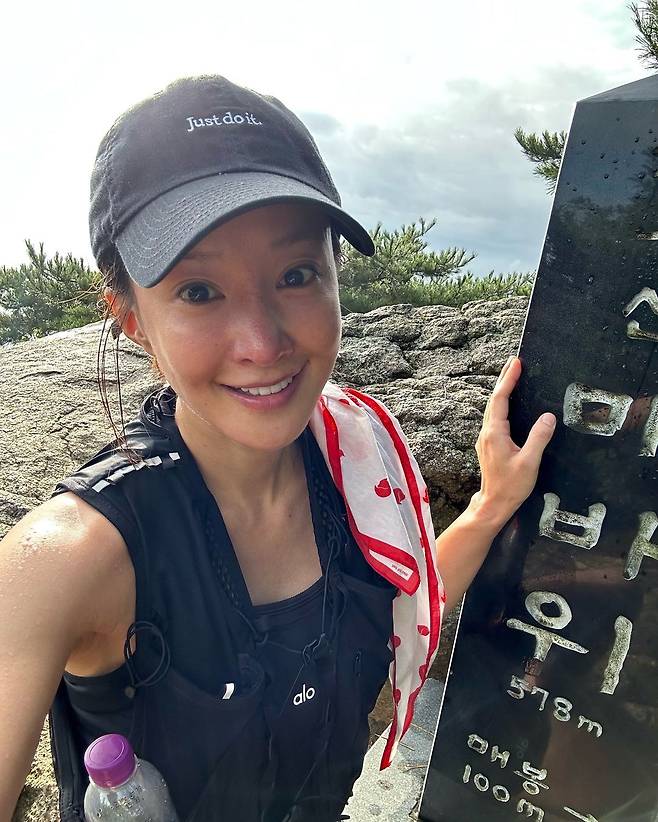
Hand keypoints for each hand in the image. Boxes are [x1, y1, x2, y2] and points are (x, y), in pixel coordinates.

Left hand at [472, 356, 555, 529]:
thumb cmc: (510, 486)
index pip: (500, 400)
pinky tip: (508, 403)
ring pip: (493, 409)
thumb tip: (548, 417)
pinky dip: (502, 404)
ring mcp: (486, 438)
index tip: (516, 363)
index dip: (508, 380)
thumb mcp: (529, 462)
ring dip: (502, 391)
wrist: (493, 503)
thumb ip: (539, 438)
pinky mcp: (489, 444)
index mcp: (494, 433)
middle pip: (494, 400)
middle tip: (513, 362)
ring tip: (511, 376)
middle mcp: (487, 433)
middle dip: (504, 380)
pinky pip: (495, 418)